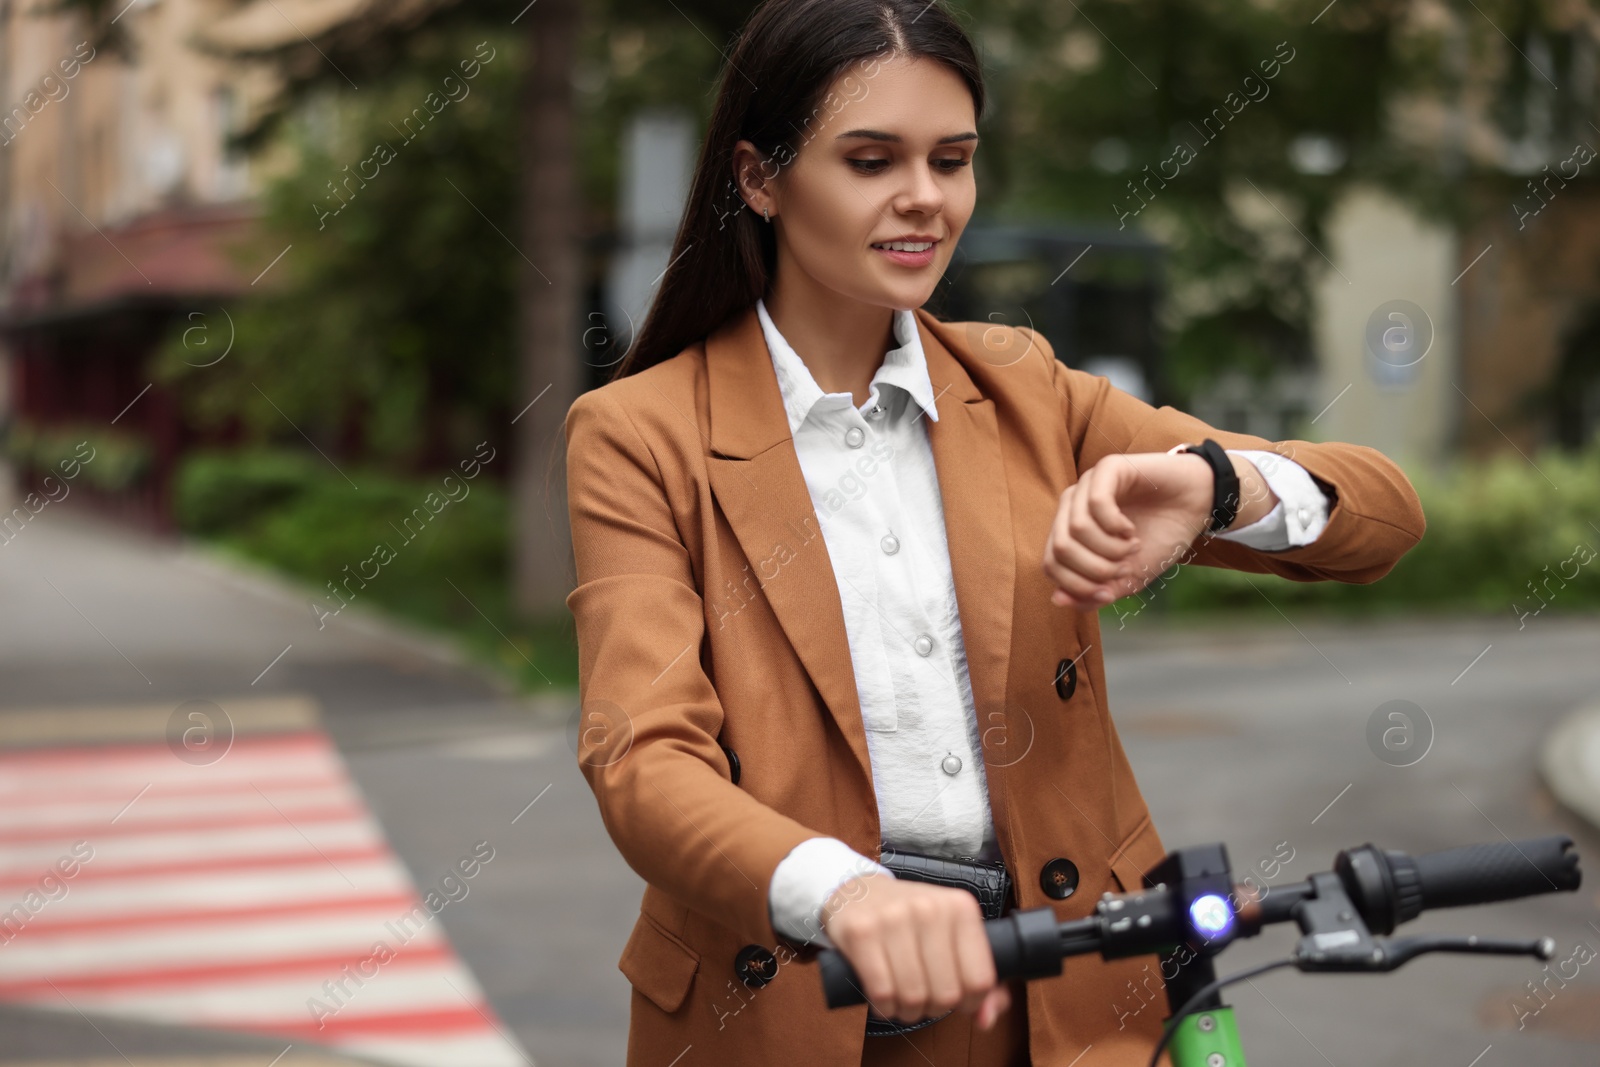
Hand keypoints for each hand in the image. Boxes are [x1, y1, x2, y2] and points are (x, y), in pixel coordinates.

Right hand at [820, 872, 1012, 1028]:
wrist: (861, 892)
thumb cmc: (912, 921)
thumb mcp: (952, 937)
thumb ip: (979, 980)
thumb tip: (986, 1019)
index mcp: (960, 907)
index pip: (980, 980)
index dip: (970, 1003)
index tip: (956, 999)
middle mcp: (929, 908)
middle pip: (946, 993)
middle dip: (935, 1008)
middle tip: (924, 998)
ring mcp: (893, 918)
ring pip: (913, 996)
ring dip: (907, 1011)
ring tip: (902, 999)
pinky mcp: (861, 932)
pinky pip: (881, 992)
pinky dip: (883, 1006)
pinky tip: (882, 997)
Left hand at [1042, 451, 1216, 609]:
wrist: (1196, 508)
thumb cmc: (1160, 539)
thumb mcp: (1127, 578)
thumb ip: (1093, 592)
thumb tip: (1058, 600)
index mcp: (1069, 531)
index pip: (1050, 565)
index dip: (1078, 586)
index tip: (1109, 590)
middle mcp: (1071, 506)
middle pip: (1060, 549)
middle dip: (1096, 569)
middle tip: (1125, 566)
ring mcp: (1087, 485)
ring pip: (1077, 529)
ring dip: (1110, 548)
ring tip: (1132, 546)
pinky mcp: (1108, 468)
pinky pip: (1096, 503)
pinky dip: (1116, 526)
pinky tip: (1130, 529)